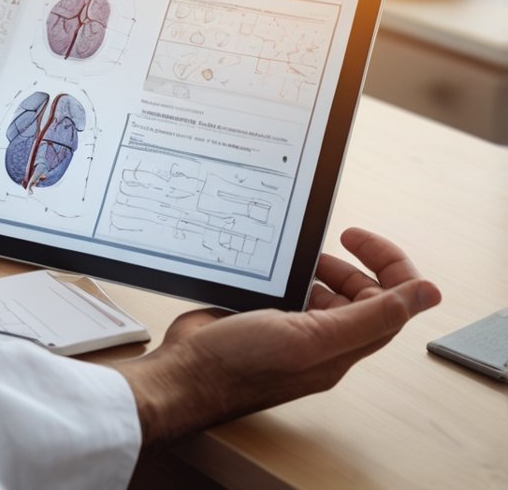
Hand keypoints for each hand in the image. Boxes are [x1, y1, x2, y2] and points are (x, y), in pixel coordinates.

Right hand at [114, 227, 440, 450]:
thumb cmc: (241, 365)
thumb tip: (428, 293)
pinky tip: (274, 265)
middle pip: (362, 295)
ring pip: (326, 291)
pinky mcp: (264, 320)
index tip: (360, 239)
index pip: (393, 302)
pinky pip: (292, 291)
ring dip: (322, 266)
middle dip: (355, 263)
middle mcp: (323, 340)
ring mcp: (293, 330)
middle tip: (333, 239)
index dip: (390, 266)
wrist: (185, 373)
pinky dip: (291, 273)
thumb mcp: (312, 338)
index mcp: (343, 345)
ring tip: (301, 254)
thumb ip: (371, 317)